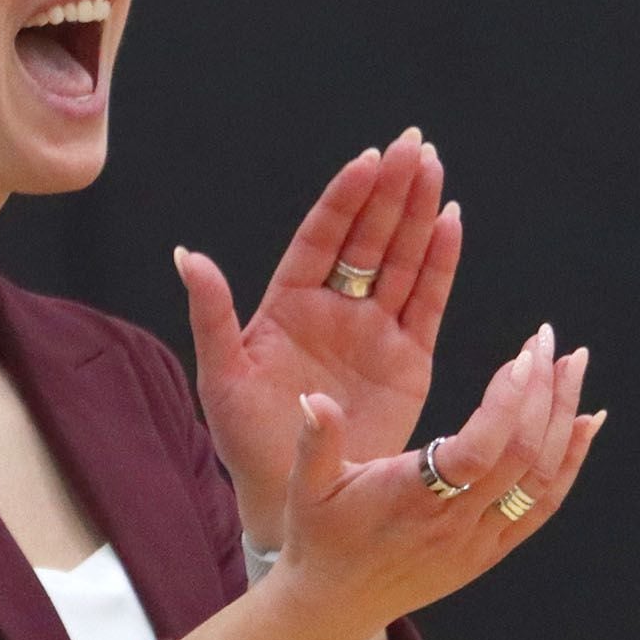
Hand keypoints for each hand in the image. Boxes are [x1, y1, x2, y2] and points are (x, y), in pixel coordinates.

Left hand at [174, 127, 460, 547]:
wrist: (294, 496)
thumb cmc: (248, 439)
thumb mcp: (221, 376)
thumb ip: (211, 315)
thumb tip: (187, 255)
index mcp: (288, 304)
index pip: (321, 238)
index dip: (345, 199)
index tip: (367, 159)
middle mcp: (335, 308)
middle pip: (369, 237)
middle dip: (391, 190)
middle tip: (413, 143)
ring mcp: (374, 330)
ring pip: (402, 260)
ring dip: (419, 214)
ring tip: (435, 167)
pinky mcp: (408, 359)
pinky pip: (427, 302)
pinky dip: (441, 263)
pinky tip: (452, 222)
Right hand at [267, 324, 606, 639]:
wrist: (333, 605)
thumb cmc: (319, 538)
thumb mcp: (306, 487)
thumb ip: (316, 440)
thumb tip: (313, 397)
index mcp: (412, 499)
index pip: (477, 452)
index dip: (507, 405)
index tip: (523, 357)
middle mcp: (455, 523)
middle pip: (522, 455)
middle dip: (543, 392)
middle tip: (547, 339)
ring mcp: (479, 539)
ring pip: (540, 478)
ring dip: (564, 418)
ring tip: (573, 365)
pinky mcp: (491, 550)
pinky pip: (542, 505)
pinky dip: (571, 461)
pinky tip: (588, 422)